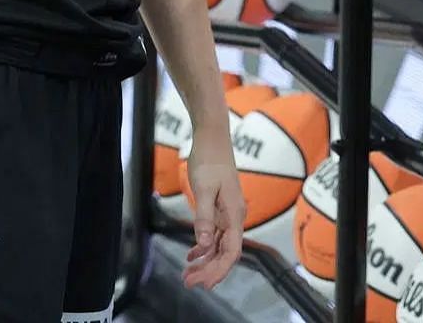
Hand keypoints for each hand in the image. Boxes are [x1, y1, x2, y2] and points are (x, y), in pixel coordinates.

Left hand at [180, 127, 244, 288]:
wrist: (212, 139)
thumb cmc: (209, 161)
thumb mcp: (204, 190)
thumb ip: (204, 218)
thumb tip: (205, 244)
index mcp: (234, 214)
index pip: (231, 252)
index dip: (218, 270)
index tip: (203, 284)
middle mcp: (235, 217)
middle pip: (225, 253)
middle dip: (209, 270)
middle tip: (188, 282)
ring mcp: (228, 214)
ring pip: (219, 246)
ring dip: (205, 262)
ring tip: (187, 274)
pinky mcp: (220, 209)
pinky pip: (214, 235)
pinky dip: (203, 247)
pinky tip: (191, 255)